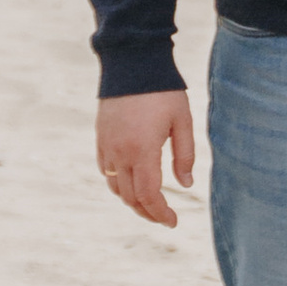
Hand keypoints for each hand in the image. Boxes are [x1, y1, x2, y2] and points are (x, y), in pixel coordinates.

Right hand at [96, 90, 194, 229]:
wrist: (132, 63)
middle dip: (148, 212)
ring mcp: (107, 146)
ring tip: (149, 203)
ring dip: (132, 200)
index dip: (160, 214)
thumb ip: (185, 155)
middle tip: (164, 217)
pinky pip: (105, 171)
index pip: (149, 195)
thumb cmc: (163, 91)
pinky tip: (131, 182)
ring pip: (115, 187)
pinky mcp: (101, 138)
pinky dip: (118, 183)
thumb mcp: (182, 122)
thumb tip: (186, 185)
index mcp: (143, 151)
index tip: (173, 222)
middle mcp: (120, 153)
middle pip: (130, 197)